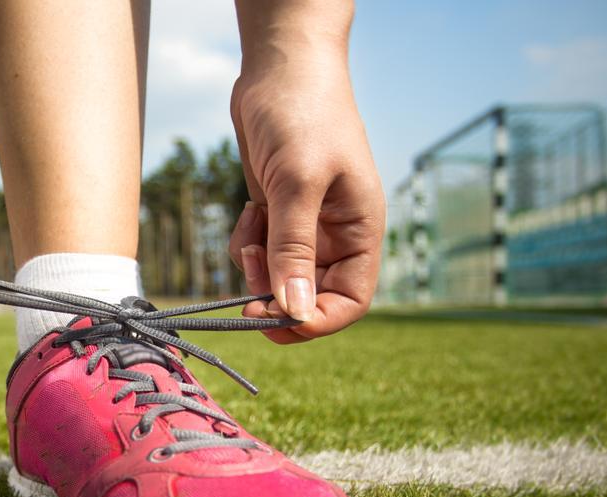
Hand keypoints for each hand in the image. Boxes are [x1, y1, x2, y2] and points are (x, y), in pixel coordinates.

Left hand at [227, 40, 384, 342]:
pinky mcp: (276, 213)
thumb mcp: (298, 183)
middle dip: (276, 294)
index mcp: (360, 231)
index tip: (275, 320)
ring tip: (250, 227)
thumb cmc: (302, 115)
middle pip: (308, 294)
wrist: (279, 67)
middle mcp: (336, 235)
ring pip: (277, 276)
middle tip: (248, 282)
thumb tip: (295, 310)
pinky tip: (247, 211)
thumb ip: (294, 248)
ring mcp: (304, 225)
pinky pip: (258, 252)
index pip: (350, 301)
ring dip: (256, 266)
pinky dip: (247, 244)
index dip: (316, 320)